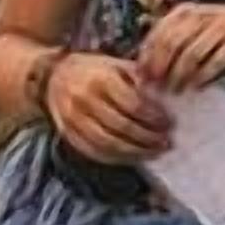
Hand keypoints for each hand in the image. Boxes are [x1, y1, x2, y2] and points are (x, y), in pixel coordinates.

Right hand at [45, 50, 170, 165]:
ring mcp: (73, 118)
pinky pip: (93, 152)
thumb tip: (168, 95)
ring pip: (108, 144)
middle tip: (166, 142)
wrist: (55, 75)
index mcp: (101, 79)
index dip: (154, 118)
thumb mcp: (119, 65)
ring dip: (135, 152)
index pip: (134, 104)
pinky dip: (116, 159)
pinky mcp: (66, 133)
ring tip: (154, 152)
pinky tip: (133, 157)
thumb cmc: (96, 70)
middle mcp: (84, 99)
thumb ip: (142, 78)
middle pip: (122, 127)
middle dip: (148, 138)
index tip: (169, 123)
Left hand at [137, 1, 224, 94]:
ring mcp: (224, 23)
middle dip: (162, 68)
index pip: (158, 33)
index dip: (148, 57)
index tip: (143, 79)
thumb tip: (141, 69)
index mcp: (185, 11)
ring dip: (181, 75)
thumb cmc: (220, 38)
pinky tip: (197, 88)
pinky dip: (204, 76)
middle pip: (172, 42)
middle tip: (157, 89)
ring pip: (192, 52)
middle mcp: (203, 13)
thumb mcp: (193, 34)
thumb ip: (171, 45)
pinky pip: (217, 60)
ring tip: (176, 92)